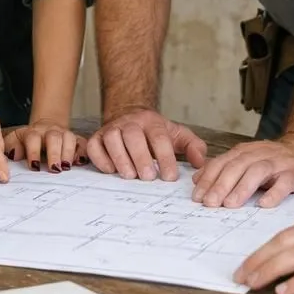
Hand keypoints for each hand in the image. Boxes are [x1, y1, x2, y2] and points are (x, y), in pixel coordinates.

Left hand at [4, 120, 84, 171]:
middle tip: (54, 169)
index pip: (33, 139)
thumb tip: (13, 154)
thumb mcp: (16, 140)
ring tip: (67, 167)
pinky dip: (83, 152)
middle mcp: (51, 131)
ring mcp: (65, 134)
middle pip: (54, 138)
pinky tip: (81, 162)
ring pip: (69, 138)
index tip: (35, 166)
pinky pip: (83, 143)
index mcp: (34, 132)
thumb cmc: (30, 140)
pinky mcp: (76, 139)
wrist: (46, 127)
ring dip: (69, 153)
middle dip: (54, 154)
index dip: (34, 152)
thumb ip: (12, 146)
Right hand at [86, 108, 207, 181]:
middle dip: (141, 157)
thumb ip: (192, 147)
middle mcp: (130, 123)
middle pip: (133, 136)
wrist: (130, 115)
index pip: (159, 137)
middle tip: (148, 178)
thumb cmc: (154, 132)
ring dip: (120, 158)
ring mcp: (112, 129)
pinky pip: (94, 146)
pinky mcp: (97, 138)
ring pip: (112, 139)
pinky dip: (100, 158)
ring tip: (129, 176)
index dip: (165, 157)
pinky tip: (110, 171)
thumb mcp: (177, 135)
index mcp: (151, 122)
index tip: (169, 177)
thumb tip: (200, 163)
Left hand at [190, 136, 293, 207]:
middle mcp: (260, 154)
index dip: (209, 179)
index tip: (197, 196)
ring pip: (258, 172)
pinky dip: (275, 193)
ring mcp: (280, 163)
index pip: (223, 163)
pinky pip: (286, 182)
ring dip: (242, 188)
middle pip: (237, 167)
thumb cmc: (275, 161)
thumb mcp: (247, 161)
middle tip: (209, 203)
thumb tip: (197, 180)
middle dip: (221, 185)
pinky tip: (264, 204)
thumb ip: (224, 169)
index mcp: (245, 152)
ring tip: (230, 204)